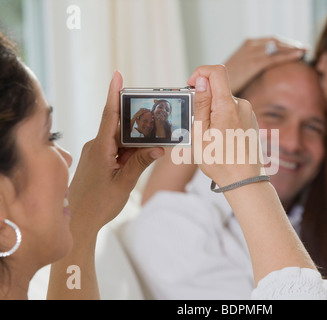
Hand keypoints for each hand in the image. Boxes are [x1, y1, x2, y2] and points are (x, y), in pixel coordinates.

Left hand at [68, 71, 163, 237]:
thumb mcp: (124, 184)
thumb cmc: (98, 204)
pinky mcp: (99, 160)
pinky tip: (142, 153)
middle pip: (119, 125)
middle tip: (156, 112)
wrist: (78, 221)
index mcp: (100, 148)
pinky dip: (130, 149)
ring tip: (155, 139)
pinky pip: (117, 148)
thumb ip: (140, 163)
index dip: (114, 94)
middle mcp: (96, 146)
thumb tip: (159, 148)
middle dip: (137, 118)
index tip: (117, 75)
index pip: (109, 115)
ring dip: (136, 138)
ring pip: (120, 138)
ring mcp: (97, 153)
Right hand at [187, 65, 263, 187]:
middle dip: (204, 99)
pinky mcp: (250, 120)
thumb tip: (201, 81)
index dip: (200, 73)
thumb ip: (200, 104)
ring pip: (224, 101)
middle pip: (218, 88)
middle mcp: (241, 105)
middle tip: (197, 123)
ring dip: (212, 111)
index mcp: (227, 106)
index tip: (191, 87)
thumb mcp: (201, 133)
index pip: (216, 71)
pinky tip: (220, 137)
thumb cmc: (220, 161)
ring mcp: (248, 113)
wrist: (244, 180)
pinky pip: (232, 111)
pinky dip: (222, 117)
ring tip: (209, 135)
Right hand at [225, 36, 306, 94]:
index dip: (285, 42)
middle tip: (303, 47)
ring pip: (277, 46)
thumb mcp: (240, 69)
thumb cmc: (228, 82)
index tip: (295, 46)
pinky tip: (298, 55)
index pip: (270, 40)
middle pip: (275, 40)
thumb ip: (252, 65)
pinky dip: (288, 55)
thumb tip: (262, 68)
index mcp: (247, 45)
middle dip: (290, 43)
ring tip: (304, 50)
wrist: (214, 87)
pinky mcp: (253, 64)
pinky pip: (274, 57)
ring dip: (292, 47)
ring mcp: (251, 54)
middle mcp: (250, 46)